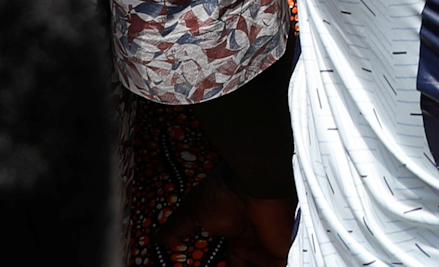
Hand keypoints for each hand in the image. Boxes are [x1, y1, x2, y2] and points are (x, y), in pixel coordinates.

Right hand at [157, 170, 296, 266]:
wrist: (253, 180)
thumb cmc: (224, 191)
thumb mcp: (194, 211)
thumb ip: (178, 226)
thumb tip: (158, 236)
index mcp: (236, 232)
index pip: (232, 261)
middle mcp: (254, 240)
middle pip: (245, 266)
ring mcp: (268, 246)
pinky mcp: (280, 253)